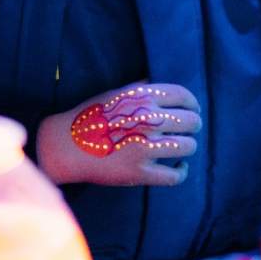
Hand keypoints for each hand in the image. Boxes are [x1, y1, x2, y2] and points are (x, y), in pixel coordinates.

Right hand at [37, 82, 201, 186]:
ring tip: (183, 146)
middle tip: (190, 129)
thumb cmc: (91, 116)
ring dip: (188, 146)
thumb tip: (160, 84)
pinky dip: (181, 171)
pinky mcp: (140, 173)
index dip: (193, 103)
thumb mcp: (115, 93)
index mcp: (143, 98)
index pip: (183, 96)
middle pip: (190, 121)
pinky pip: (175, 175)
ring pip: (187, 146)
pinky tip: (179, 167)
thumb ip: (141, 88)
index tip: (194, 109)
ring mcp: (145, 147)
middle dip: (194, 125)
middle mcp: (148, 120)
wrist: (66, 144)